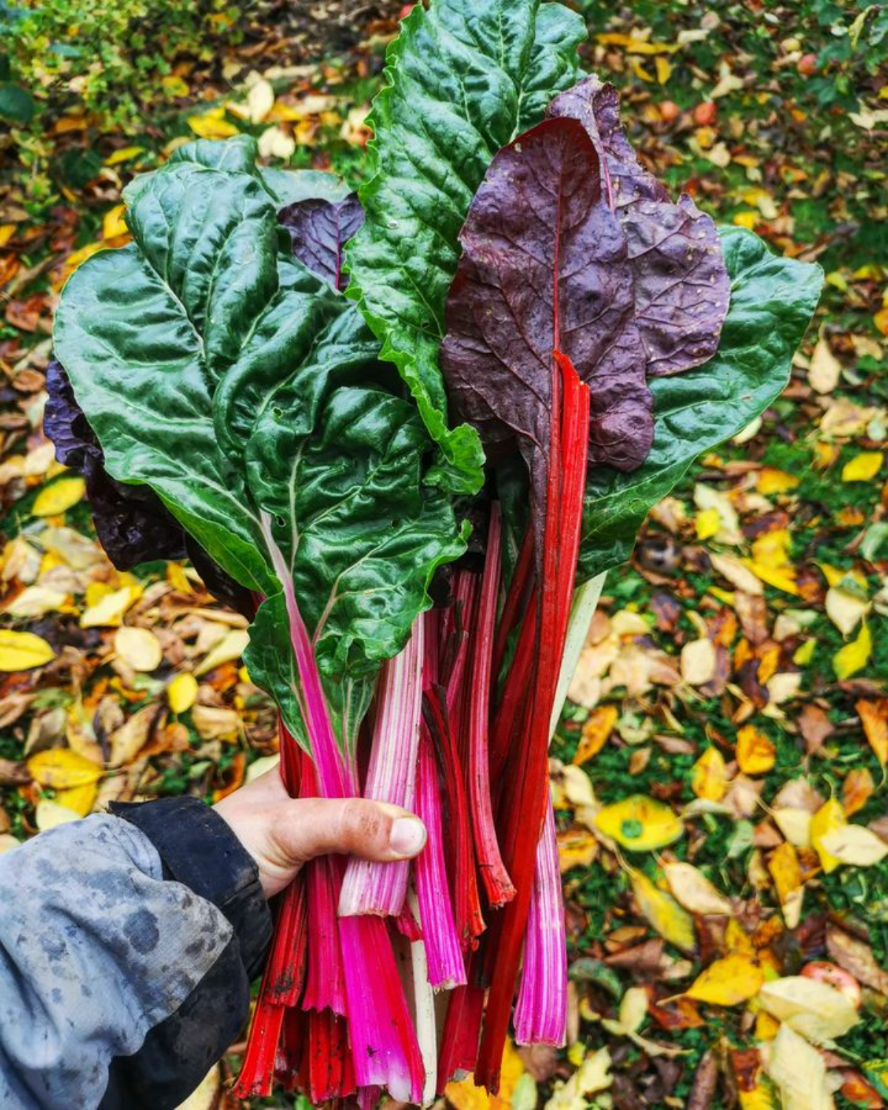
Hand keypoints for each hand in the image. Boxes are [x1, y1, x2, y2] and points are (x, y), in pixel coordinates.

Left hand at [213, 766, 426, 897]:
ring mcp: (334, 844)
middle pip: (386, 803)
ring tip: (440, 873)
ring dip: (409, 861)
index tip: (442, 778)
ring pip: (385, 844)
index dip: (406, 764)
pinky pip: (375, 882)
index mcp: (315, 768)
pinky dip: (394, 892)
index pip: (371, 753)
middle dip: (414, 819)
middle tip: (448, 832)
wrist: (196, 913)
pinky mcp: (336, 884)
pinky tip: (419, 900)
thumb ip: (349, 823)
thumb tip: (417, 833)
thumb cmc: (232, 849)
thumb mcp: (291, 826)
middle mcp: (328, 801)